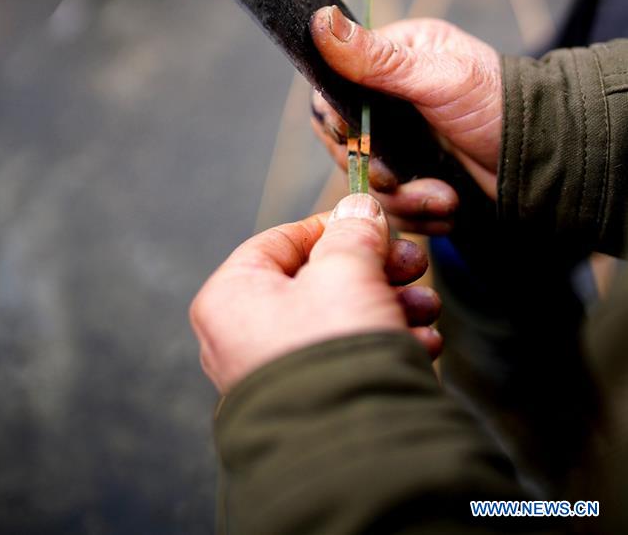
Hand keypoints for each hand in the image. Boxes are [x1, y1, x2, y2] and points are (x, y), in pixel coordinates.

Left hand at [190, 194, 441, 393]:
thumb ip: (354, 231)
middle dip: (375, 269)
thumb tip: (360, 207)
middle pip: (318, 280)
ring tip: (426, 306)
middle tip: (412, 262)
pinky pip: (349, 357)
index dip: (332, 226)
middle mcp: (244, 336)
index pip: (280, 242)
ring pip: (340, 318)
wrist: (350, 450)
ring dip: (390, 304)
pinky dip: (386, 343)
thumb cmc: (330, 348)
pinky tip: (423, 341)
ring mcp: (278, 372)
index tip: (371, 221)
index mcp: (231, 297)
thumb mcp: (347, 269)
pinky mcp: (313, 401)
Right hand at [310, 8, 501, 230]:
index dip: (336, 121)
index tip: (354, 137)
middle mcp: (389, 100)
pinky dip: (417, 214)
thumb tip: (320, 20)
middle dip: (373, 168)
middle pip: (343, 143)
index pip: (332, 91)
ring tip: (442, 197)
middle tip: (397, 177)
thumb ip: (377, 59)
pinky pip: (392, 205)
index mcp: (392, 58)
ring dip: (402, 198)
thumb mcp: (437, 77)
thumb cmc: (501, 104)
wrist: (549, 161)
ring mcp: (402, 142)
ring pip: (366, 180)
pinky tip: (448, 205)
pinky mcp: (416, 177)